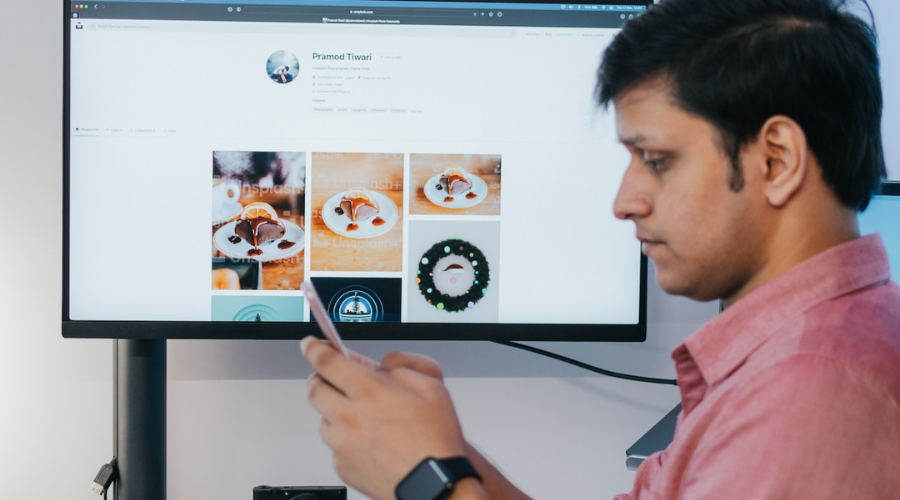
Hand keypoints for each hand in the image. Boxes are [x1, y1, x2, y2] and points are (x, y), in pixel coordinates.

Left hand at [301, 337, 467, 499]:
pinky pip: (335, 446)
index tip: (310, 345)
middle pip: (315, 389)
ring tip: (363, 418)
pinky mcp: (342, 467)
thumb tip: (384, 365)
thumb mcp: (432, 388)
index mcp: (369, 392)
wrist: (434, 486)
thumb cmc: (435, 442)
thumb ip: (403, 367)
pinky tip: (369, 442)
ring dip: (335, 412)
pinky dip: (345, 439)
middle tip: (335, 379)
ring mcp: (342, 445)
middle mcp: (349, 417)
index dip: (315, 349)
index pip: (327, 362)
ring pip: (324, 419)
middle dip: (321, 379)